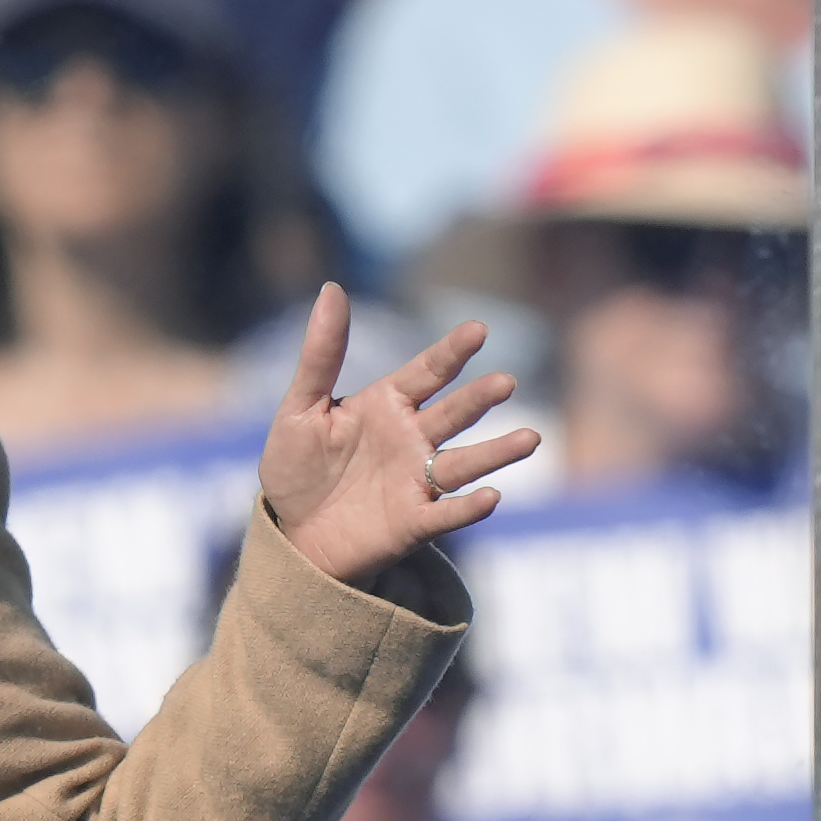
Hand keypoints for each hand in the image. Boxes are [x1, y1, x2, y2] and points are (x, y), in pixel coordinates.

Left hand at [259, 283, 539, 587]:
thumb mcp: (300, 408)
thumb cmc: (297, 467)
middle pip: (454, 414)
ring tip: (529, 438)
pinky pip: (445, 514)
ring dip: (496, 452)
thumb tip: (332, 288)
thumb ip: (321, 355)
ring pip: (464, 463)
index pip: (428, 372)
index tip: (477, 330)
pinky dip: (468, 507)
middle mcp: (413, 439)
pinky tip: (491, 496)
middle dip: (479, 399)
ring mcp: (417, 481)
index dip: (452, 352)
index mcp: (388, 405)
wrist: (290, 531)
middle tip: (505, 383)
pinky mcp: (413, 522)